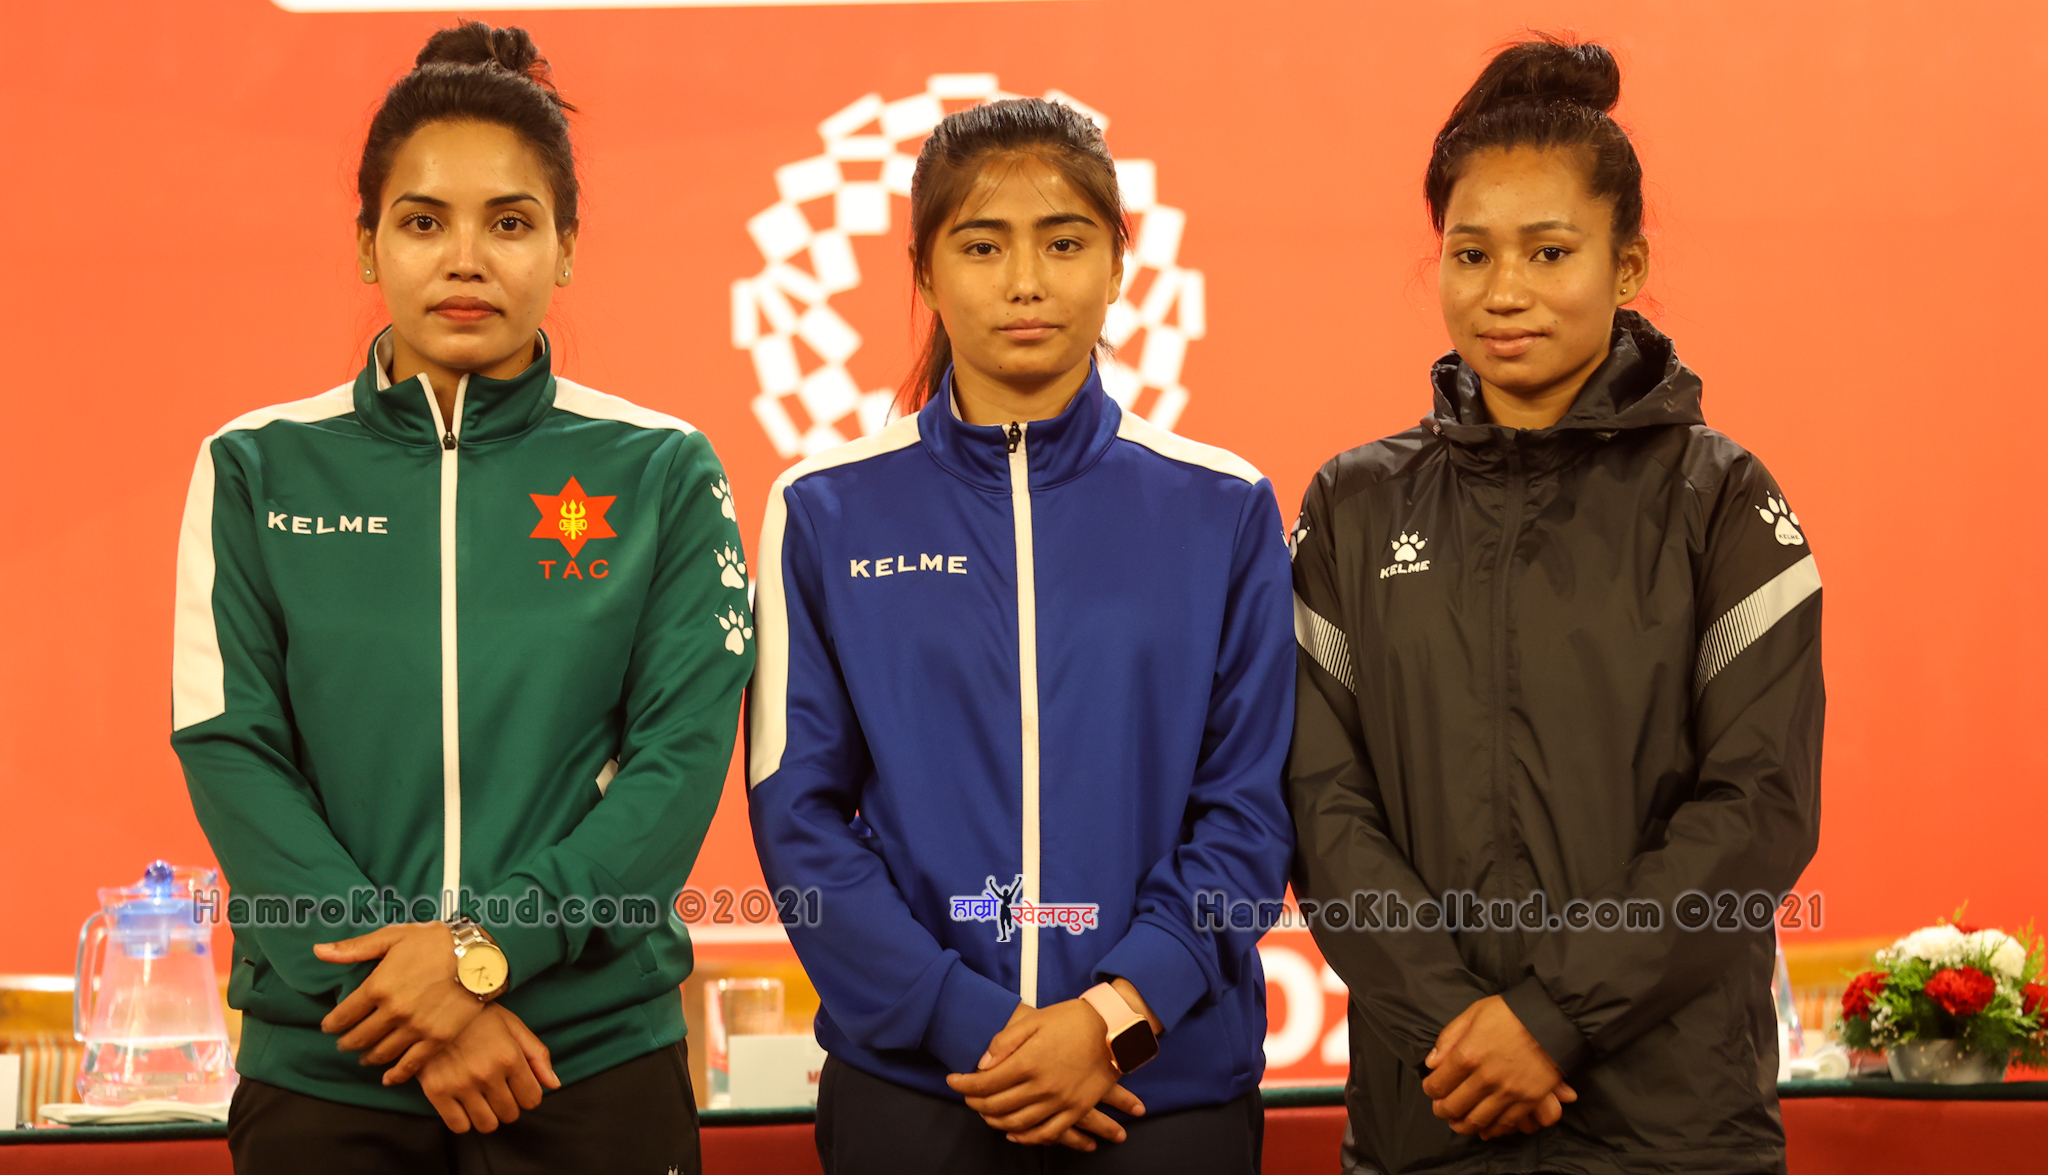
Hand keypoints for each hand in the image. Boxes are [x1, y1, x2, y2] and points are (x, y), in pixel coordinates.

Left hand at [315, 923, 486, 1073]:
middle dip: (347, 1042)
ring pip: (381, 1053)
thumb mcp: (393, 936)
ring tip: (365, 1056)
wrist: (480, 954)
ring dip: (368, 1057)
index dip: (332, 1024)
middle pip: (359, 1037)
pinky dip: (396, 1074)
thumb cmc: (436, 940)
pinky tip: (388, 1077)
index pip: (343, 1015)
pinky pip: (410, 1064)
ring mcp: (415, 1028)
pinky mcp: (436, 1039)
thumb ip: (355, 949)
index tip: (329, 1027)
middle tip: (344, 1043)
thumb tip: (318, 951)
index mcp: (378, 986)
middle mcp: (393, 1011)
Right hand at [417, 1004, 560, 1132]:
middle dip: (508, 1105)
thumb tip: (554, 1084)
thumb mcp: (513, 1026)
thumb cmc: (478, 1016)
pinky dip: (463, 1120)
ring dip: (488, 1116)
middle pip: (510, 1114)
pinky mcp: (436, 1092)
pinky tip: (463, 1104)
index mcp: (509, 1056)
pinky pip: (459, 1126)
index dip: (527, 1095)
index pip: (532, 1099)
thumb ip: (537, 1055)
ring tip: (481, 1098)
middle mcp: (487, 1073)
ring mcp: (460, 1084)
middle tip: (497, 1090)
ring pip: (487, 1125)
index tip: (517, 1087)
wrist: (434, 1007)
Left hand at [947, 999, 1145, 1151]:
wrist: (1114, 1028)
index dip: (964, 1084)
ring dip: (995, 1121)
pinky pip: (1048, 1133)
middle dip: (975, 1103)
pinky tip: (1015, 1134)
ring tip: (985, 1113)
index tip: (953, 1081)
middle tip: (967, 1096)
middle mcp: (1042, 1086)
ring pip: (1018, 1123)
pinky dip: (1027, 1138)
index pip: (985, 1083)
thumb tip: (982, 1064)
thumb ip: (1005, 1042)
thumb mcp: (1035, 1020)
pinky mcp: (1076, 1109)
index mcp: (1029, 1062)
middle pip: (997, 1105)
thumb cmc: (1072, 1020)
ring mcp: (1060, 1102)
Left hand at [1421, 995, 1576, 1138]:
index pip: (1438, 1085)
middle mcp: (1485, 1078)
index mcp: (1467, 1055)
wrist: (1553, 1017)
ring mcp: (1508, 1093)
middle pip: (1454, 1107)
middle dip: (1442, 1110)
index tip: (1432, 1088)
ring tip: (1458, 1122)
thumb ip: (1449, 1039)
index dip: (1431, 1090)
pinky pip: (1504, 1124)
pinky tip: (1484, 1127)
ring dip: (1462, 1125)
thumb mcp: (1473, 1014)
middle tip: (1441, 1109)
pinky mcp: (1529, 1101)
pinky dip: (1491, 1129)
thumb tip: (1431, 1063)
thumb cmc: (1510, 1012)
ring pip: (1477, 1121)